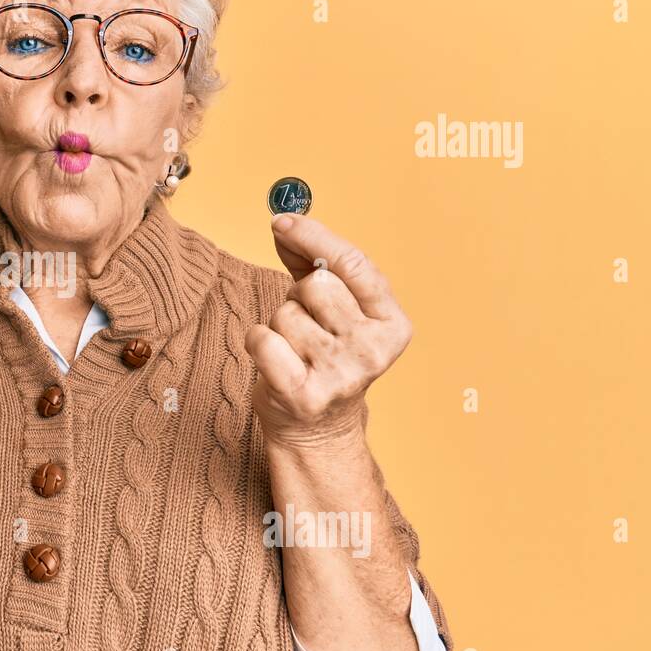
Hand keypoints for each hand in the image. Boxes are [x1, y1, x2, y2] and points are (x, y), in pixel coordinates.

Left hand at [244, 213, 411, 451]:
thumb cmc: (323, 357)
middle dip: (299, 296)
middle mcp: (372, 350)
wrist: (317, 430)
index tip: (283, 220)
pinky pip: (262, 339)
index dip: (315, 236)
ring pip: (285, 313)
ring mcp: (340, 375)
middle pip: (316, 285)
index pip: (355, 264)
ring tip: (295, 349)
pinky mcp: (303, 395)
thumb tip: (285, 222)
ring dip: (279, 325)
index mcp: (392, 325)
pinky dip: (258, 343)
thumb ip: (312, 262)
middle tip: (306, 324)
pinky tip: (274, 362)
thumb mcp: (333, 310)